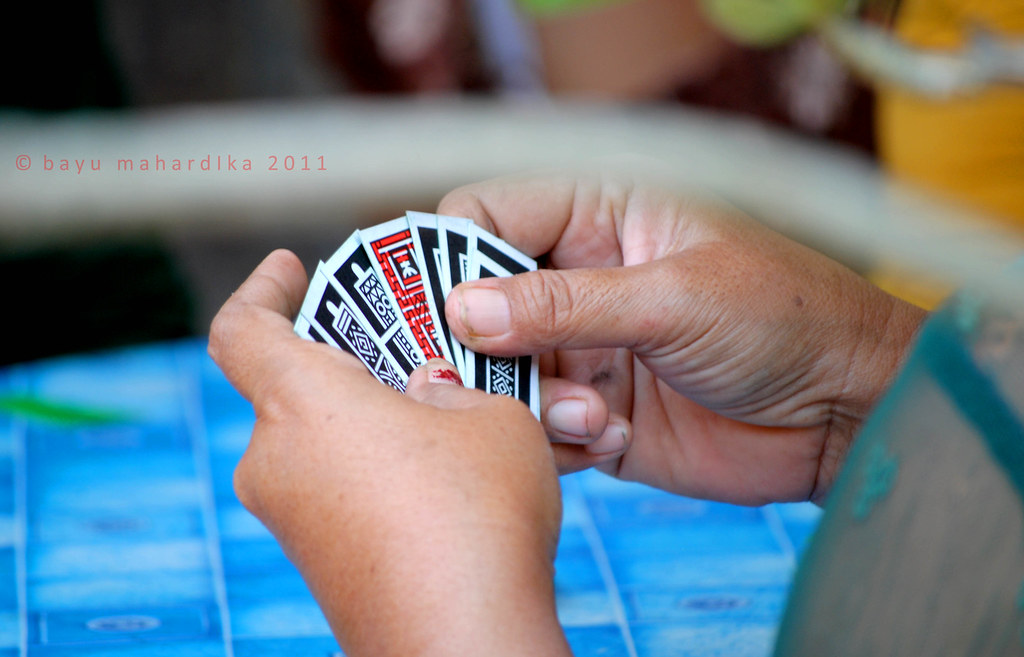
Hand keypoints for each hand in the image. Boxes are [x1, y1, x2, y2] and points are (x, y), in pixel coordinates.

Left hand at [208, 250, 571, 656]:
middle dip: (354, 366)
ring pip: (326, 443)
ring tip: (456, 422)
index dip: (263, 288)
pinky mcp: (318, 563)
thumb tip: (424, 395)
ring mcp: (291, 520)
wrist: (464, 644)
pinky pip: (339, 492)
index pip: (242, 328)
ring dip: (378, 424)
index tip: (291, 267)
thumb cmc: (476, 517)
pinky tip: (448, 480)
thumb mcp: (489, 416)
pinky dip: (380, 472)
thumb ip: (450, 387)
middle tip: (415, 354)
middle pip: (295, 387)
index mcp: (302, 402)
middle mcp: (275, 461)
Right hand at [440, 170, 926, 503]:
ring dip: (530, 404)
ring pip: (499, 375)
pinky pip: (539, 429)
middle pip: (477, 305)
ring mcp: (583, 349)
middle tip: (489, 382)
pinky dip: (562, 441)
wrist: (845, 411)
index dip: (451, 259)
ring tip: (594, 415)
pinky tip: (617, 437)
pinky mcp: (595, 412)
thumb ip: (566, 305)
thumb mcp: (674, 298)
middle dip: (479, 349)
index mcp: (596, 216)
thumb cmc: (783, 319)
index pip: (486, 218)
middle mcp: (578, 280)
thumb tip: (460, 309)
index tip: (444, 313)